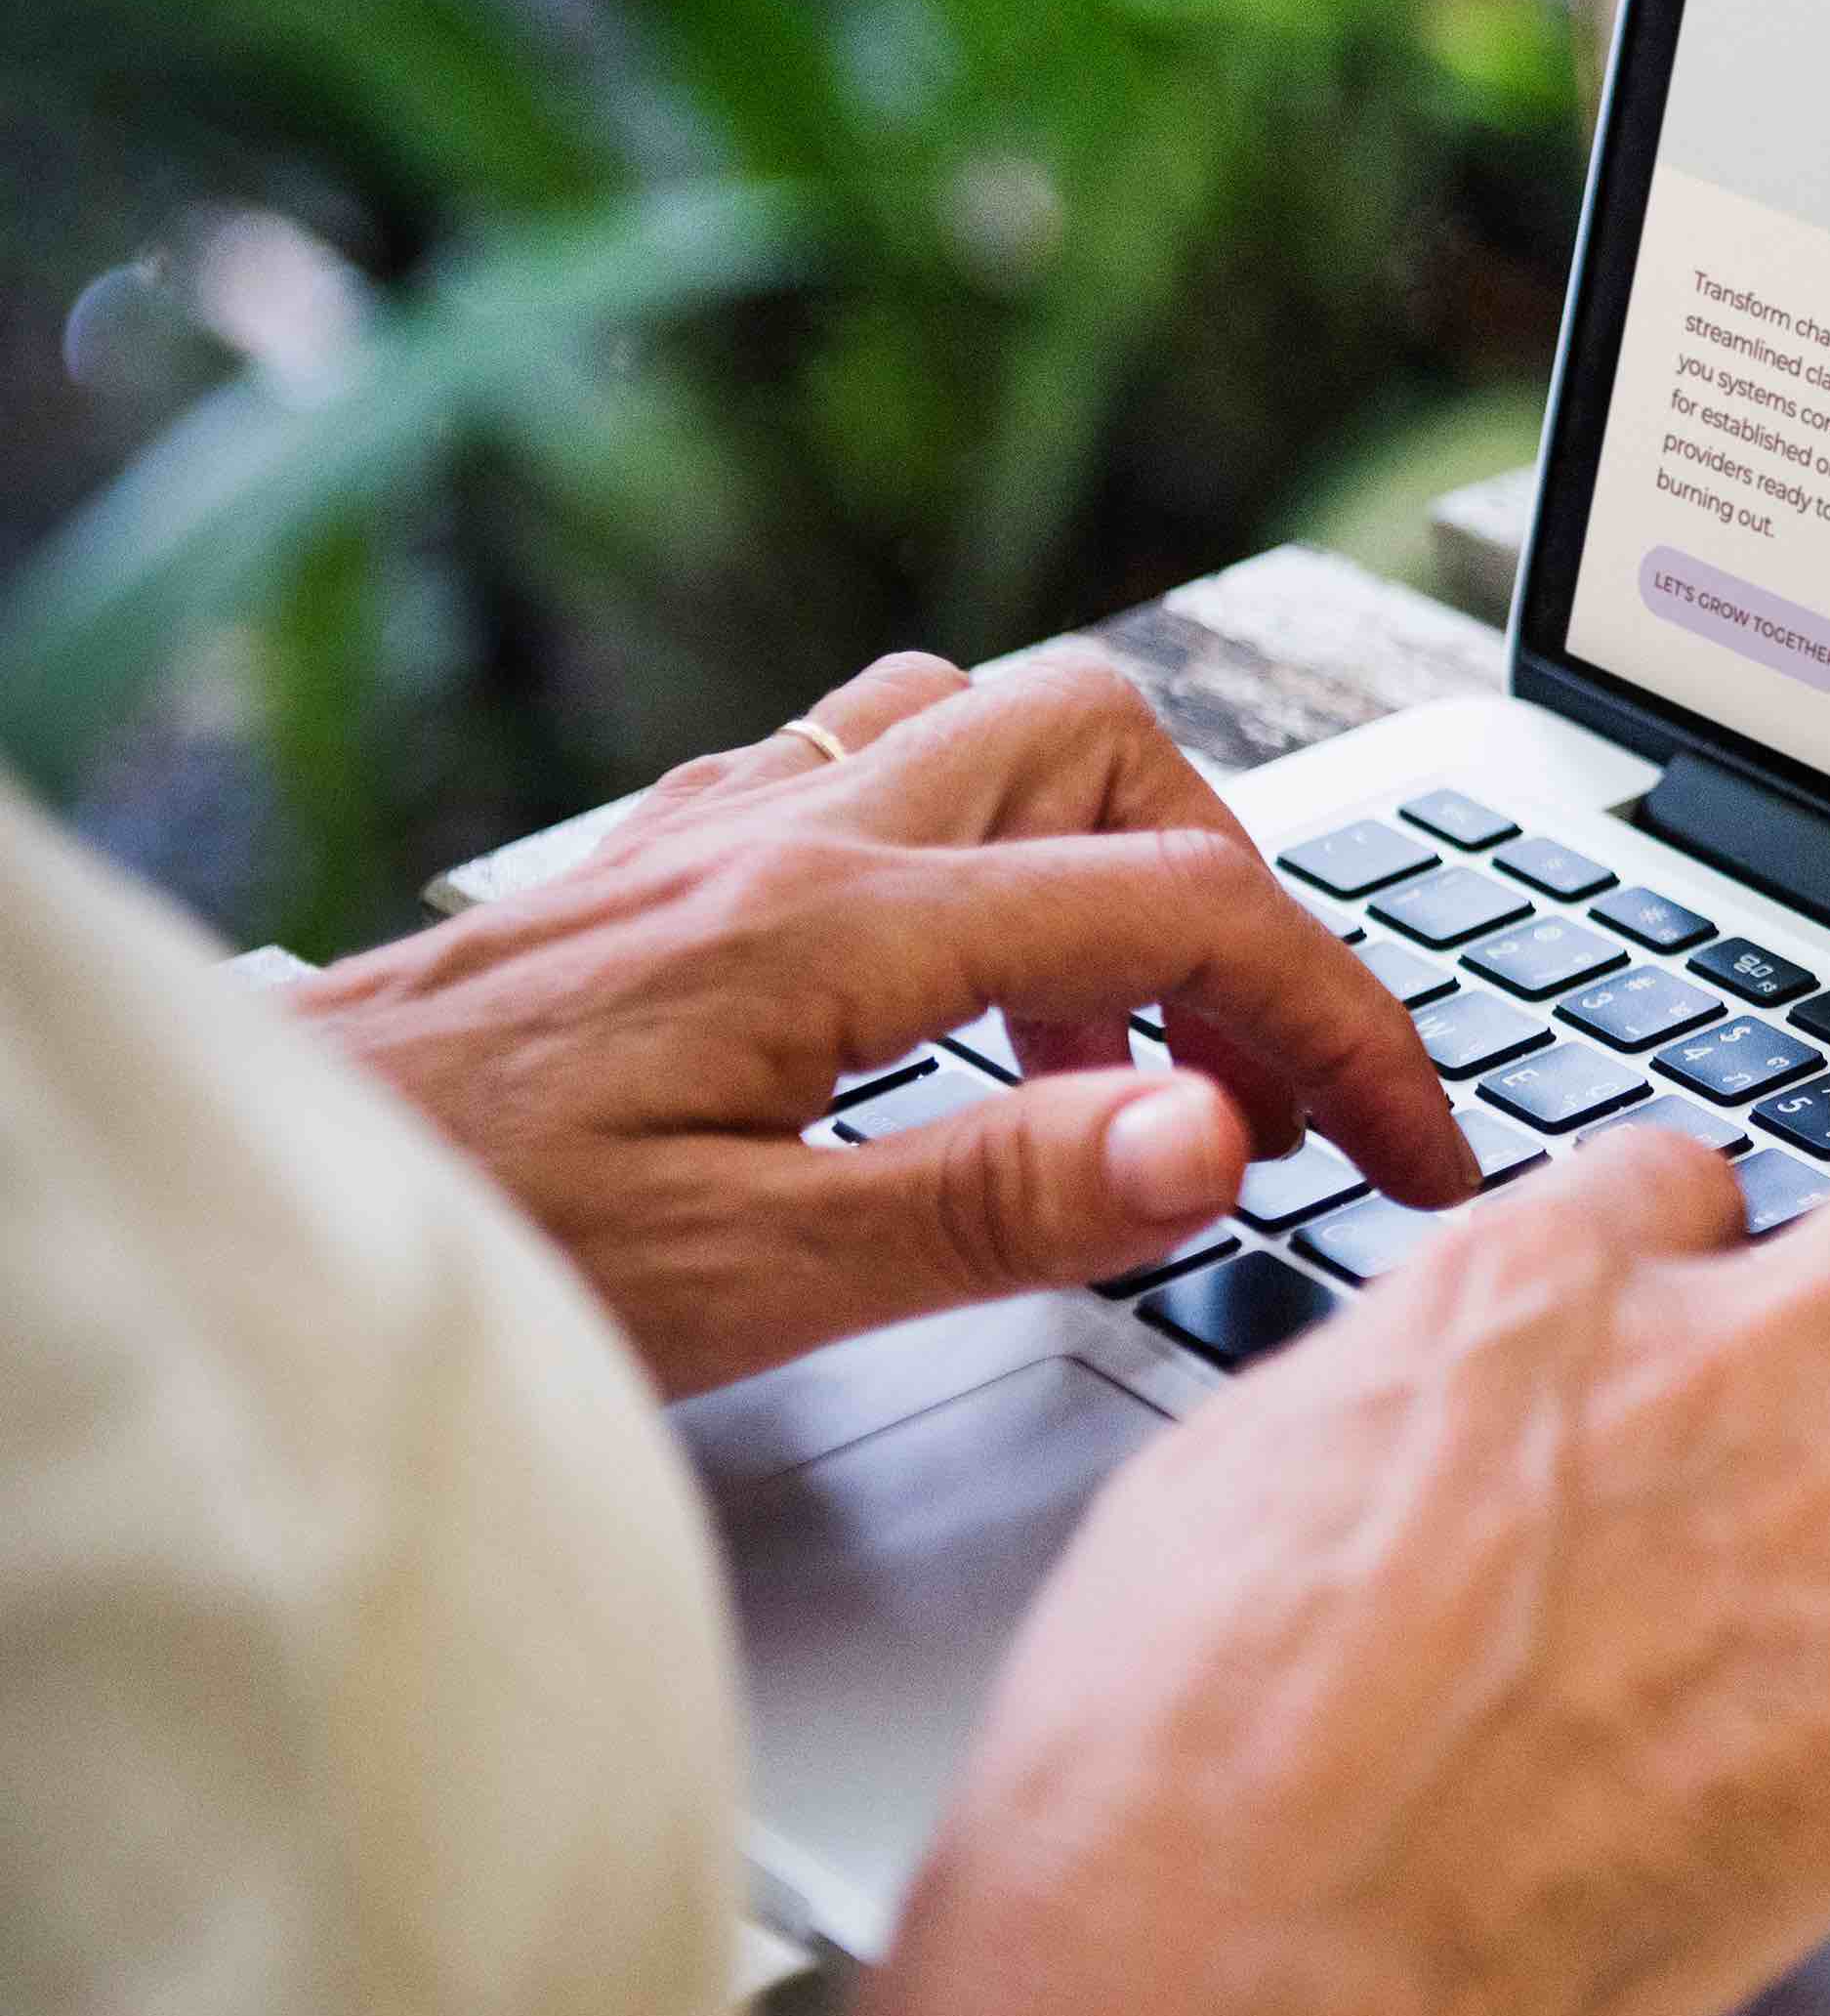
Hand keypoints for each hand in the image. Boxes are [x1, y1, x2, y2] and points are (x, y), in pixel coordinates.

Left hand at [285, 651, 1470, 1392]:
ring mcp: (712, 832)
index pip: (1184, 921)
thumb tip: (1220, 1134)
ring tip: (1120, 1061)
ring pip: (991, 732)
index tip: (1412, 1150)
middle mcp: (784, 836)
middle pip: (1112, 746)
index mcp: (838, 929)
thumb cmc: (449, 1260)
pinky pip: (872, 779)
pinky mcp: (653, 870)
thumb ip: (999, 1199)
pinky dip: (978, 871)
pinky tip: (947, 1017)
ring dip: (1107, 865)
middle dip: (1239, 900)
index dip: (1342, 1032)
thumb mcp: (745, 1283)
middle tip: (1265, 1082)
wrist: (231, 1211)